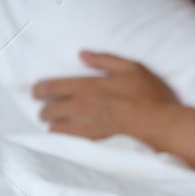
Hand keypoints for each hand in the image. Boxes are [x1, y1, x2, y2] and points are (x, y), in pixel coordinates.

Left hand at [32, 51, 180, 140]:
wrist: (158, 124)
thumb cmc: (147, 94)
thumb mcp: (131, 67)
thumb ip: (104, 59)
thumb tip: (82, 55)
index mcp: (87, 86)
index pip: (52, 87)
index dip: (39, 89)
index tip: (36, 90)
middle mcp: (80, 106)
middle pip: (48, 109)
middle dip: (43, 107)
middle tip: (46, 106)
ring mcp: (84, 125)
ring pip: (53, 126)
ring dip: (52, 122)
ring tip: (56, 120)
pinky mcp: (90, 140)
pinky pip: (65, 138)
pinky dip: (61, 134)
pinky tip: (66, 131)